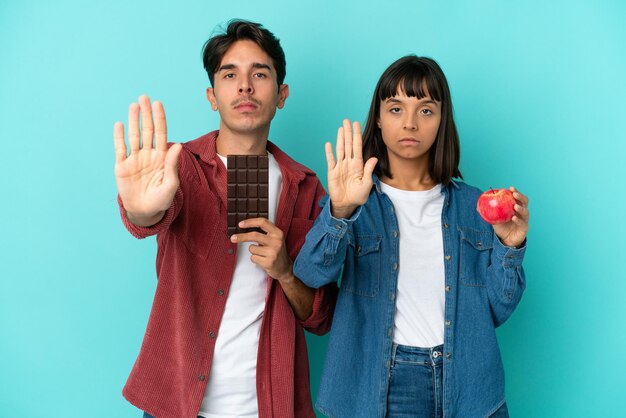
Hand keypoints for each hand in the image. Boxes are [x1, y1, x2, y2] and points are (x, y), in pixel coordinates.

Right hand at [114, 95, 181, 225]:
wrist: (145, 212)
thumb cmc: (161, 200)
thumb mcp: (170, 184)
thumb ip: (172, 165)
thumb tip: (177, 146)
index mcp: (162, 157)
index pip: (161, 134)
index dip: (160, 119)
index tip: (158, 104)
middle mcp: (148, 154)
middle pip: (147, 130)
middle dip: (146, 114)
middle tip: (144, 97)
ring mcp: (135, 159)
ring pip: (134, 136)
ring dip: (133, 120)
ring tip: (134, 106)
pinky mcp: (122, 166)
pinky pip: (120, 149)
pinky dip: (119, 137)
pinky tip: (120, 124)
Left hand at [231, 218, 293, 282]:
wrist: (285, 268)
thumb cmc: (277, 251)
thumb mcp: (275, 238)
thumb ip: (264, 232)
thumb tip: (246, 226)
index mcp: (278, 233)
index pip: (263, 222)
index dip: (250, 222)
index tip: (240, 224)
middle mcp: (277, 241)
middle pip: (255, 235)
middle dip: (241, 237)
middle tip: (233, 238)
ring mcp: (273, 252)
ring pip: (252, 248)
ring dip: (253, 251)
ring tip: (261, 254)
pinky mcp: (268, 262)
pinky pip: (253, 258)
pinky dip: (255, 259)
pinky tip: (262, 260)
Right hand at [325, 119, 377, 217]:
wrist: (347, 204)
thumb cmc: (358, 195)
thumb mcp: (367, 184)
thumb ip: (369, 170)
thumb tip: (374, 158)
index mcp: (358, 165)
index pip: (357, 147)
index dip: (357, 135)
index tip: (357, 125)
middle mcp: (349, 163)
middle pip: (348, 144)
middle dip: (348, 132)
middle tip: (347, 120)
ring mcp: (340, 166)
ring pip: (340, 149)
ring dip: (340, 139)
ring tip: (341, 128)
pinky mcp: (332, 172)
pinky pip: (330, 160)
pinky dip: (329, 152)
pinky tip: (329, 144)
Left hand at [493, 187, 529, 247]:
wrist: (505, 240)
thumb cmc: (501, 227)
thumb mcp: (493, 219)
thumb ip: (487, 213)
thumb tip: (477, 207)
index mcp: (515, 207)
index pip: (517, 197)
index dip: (515, 192)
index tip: (511, 188)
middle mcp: (522, 212)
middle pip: (525, 201)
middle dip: (520, 196)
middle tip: (514, 194)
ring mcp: (524, 219)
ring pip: (525, 212)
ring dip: (520, 208)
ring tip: (515, 206)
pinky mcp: (524, 228)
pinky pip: (522, 223)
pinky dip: (518, 220)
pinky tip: (514, 218)